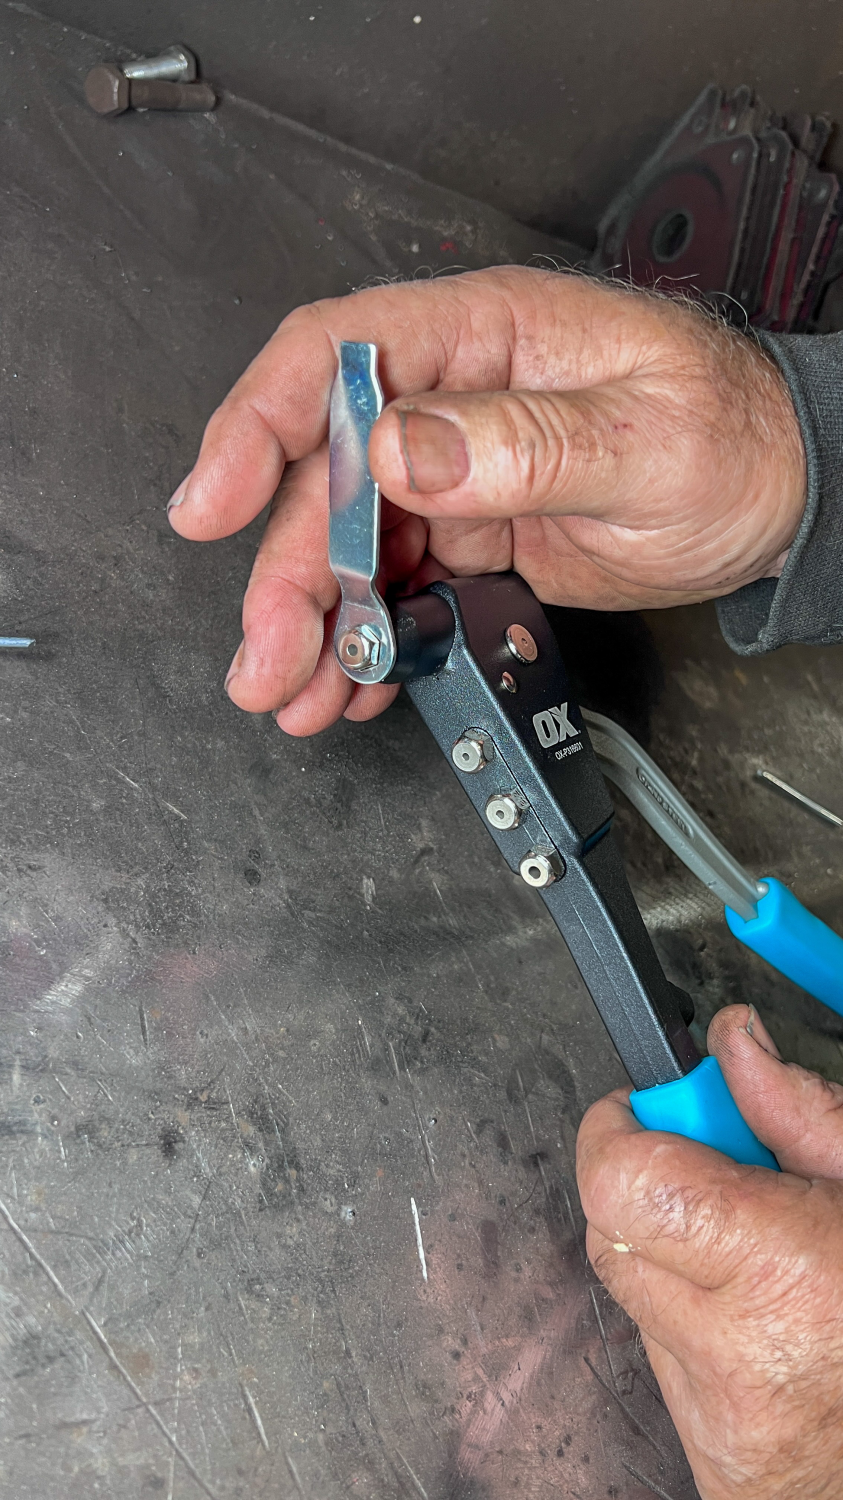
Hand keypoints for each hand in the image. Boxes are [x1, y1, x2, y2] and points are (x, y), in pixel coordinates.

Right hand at [167, 267, 805, 735]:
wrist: (778, 497)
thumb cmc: (735, 440)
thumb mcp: (646, 440)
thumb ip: (524, 441)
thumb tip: (403, 446)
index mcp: (487, 338)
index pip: (336, 359)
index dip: (257, 428)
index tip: (213, 503)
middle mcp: (455, 399)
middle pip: (328, 478)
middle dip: (288, 574)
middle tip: (268, 657)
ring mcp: (457, 470)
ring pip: (352, 545)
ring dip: (315, 623)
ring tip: (296, 694)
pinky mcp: (470, 531)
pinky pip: (398, 586)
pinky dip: (369, 639)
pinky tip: (352, 685)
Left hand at [576, 1004, 842, 1498]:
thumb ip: (796, 1109)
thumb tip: (733, 1043)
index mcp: (784, 1269)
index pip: (624, 1183)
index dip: (615, 1131)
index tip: (638, 1109)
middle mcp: (737, 1350)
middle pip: (610, 1230)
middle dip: (646, 1184)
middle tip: (716, 1176)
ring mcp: (716, 1414)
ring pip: (632, 1294)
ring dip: (670, 1254)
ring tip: (752, 1254)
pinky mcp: (711, 1458)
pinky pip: (660, 1354)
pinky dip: (689, 1319)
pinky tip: (753, 1314)